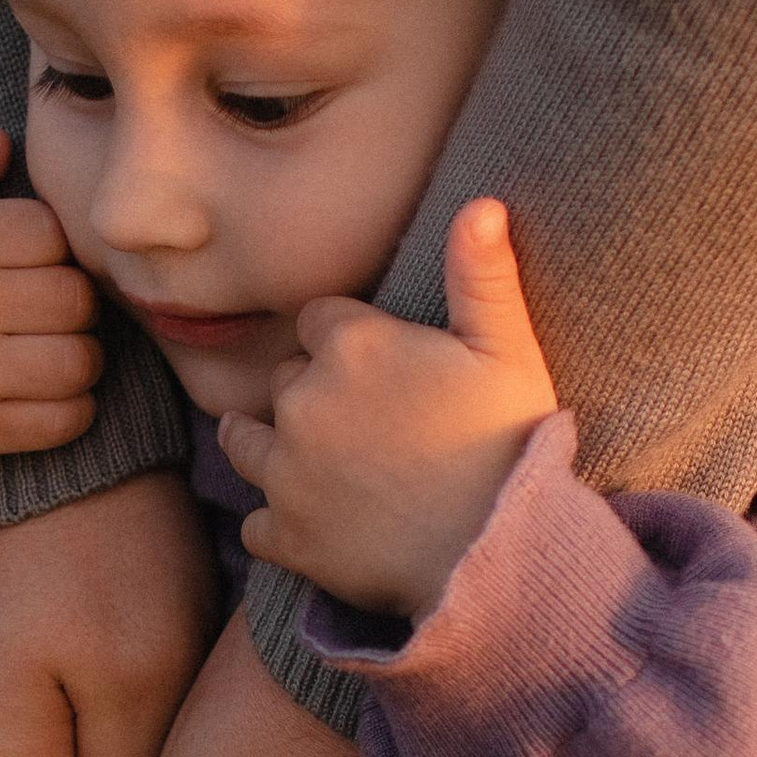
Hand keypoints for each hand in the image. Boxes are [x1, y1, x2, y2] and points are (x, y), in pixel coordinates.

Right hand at [0, 132, 101, 477]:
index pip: (49, 230)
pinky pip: (66, 419)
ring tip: (53, 352)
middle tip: (48, 312)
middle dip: (72, 305)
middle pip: (75, 296)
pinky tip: (45, 396)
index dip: (51, 247)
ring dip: (79, 359)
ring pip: (80, 360)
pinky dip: (71, 410)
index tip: (30, 265)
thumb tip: (0, 140)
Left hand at [221, 199, 557, 617]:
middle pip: (282, 381)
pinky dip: (279, 525)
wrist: (499, 553)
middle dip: (311, 394)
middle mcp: (302, 401)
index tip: (377, 367)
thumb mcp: (509, 352)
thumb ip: (483, 275)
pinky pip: (257, 522)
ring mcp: (286, 472)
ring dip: (270, 447)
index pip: (318, 321)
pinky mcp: (285, 536)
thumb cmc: (511, 446)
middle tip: (360, 424)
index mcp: (350, 346)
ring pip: (246, 442)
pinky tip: (316, 525)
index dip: (346, 342)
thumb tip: (482, 203)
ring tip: (312, 463)